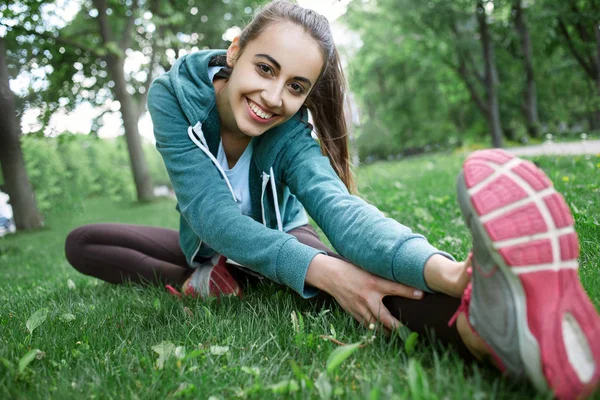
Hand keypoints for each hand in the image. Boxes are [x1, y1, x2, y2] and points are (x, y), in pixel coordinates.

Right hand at [306, 254, 423, 334]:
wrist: (331, 275)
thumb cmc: (353, 270)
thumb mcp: (369, 269)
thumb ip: (383, 276)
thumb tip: (403, 278)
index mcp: (372, 282)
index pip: (394, 287)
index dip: (409, 291)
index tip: (422, 295)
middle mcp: (367, 296)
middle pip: (384, 316)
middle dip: (397, 326)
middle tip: (409, 332)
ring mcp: (359, 307)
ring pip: (375, 325)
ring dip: (387, 332)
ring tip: (398, 336)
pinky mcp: (353, 313)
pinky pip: (366, 324)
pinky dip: (375, 329)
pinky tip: (382, 332)